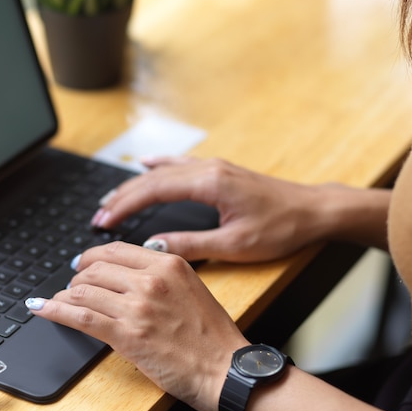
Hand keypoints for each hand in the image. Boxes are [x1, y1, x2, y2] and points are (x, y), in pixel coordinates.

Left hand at [25, 241, 248, 410]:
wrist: (226, 370)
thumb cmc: (213, 336)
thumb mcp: (192, 289)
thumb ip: (161, 275)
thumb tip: (126, 272)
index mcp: (168, 264)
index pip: (115, 250)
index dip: (91, 256)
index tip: (82, 263)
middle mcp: (151, 280)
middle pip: (96, 267)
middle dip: (77, 277)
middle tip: (71, 286)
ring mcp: (137, 306)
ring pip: (84, 291)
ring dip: (64, 296)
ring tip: (58, 301)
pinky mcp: (126, 334)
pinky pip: (79, 316)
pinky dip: (54, 310)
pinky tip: (41, 308)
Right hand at [92, 156, 333, 262]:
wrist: (313, 210)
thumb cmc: (281, 228)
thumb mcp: (234, 244)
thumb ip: (190, 244)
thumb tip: (153, 246)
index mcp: (209, 184)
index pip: (153, 191)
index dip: (124, 206)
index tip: (103, 221)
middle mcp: (208, 169)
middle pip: (152, 178)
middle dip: (122, 197)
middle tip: (98, 216)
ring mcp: (214, 166)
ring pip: (163, 170)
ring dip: (135, 184)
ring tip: (111, 198)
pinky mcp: (220, 171)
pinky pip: (179, 164)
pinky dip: (157, 166)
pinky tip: (145, 164)